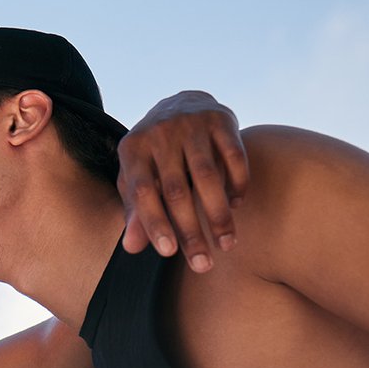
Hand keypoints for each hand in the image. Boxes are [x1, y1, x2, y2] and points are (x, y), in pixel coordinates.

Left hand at [116, 90, 249, 272]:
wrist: (181, 104)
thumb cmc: (155, 155)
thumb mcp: (138, 177)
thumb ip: (136, 211)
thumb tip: (131, 248)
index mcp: (132, 150)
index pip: (142, 192)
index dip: (154, 223)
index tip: (168, 253)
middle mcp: (160, 133)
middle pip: (176, 190)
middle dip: (191, 231)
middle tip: (203, 264)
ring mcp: (191, 124)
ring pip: (208, 177)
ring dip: (218, 214)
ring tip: (226, 244)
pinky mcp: (220, 119)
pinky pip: (234, 157)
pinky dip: (237, 184)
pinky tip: (236, 205)